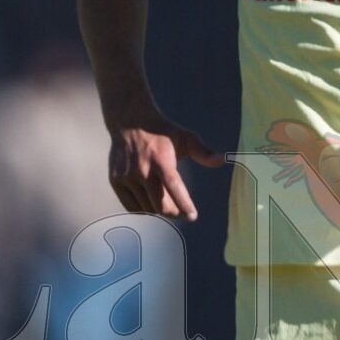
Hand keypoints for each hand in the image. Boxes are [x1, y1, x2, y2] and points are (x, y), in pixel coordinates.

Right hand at [108, 119, 222, 221]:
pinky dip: (143, 209)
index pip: (173, 186)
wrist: (130, 122)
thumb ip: (203, 152)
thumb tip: (223, 159)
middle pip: (160, 204)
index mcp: (161, 160)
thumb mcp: (185, 138)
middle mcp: (142, 170)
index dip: (183, 203)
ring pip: (147, 208)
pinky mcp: (116, 181)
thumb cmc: (163, 133)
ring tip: (164, 199)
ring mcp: (127, 176)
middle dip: (173, 211)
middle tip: (179, 210)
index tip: (192, 216)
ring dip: (158, 209)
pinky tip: (149, 201)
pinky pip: (132, 207)